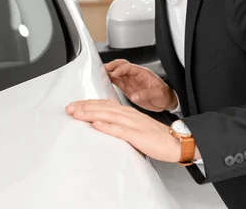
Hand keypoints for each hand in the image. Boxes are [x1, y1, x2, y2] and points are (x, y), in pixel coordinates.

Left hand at [65, 99, 180, 162]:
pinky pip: (120, 130)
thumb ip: (120, 122)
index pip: (103, 104)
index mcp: (127, 112)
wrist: (176, 141)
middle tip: (69, 108)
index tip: (73, 105)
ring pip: (108, 115)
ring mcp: (133, 124)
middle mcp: (128, 115)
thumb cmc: (156, 136)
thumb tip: (103, 121)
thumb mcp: (135, 125)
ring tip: (77, 113)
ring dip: (91, 113)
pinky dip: (107, 126)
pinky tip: (96, 125)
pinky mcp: (137, 135)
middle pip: (102, 107)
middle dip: (84, 107)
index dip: (87, 104)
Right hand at [104, 59, 176, 111]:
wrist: (165, 102)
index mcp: (142, 73)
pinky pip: (117, 82)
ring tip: (101, 75)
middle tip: (103, 69)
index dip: (119, 69)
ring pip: (116, 73)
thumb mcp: (158, 94)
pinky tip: (105, 82)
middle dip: (111, 66)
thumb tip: (135, 96)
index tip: (113, 74)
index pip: (128, 67)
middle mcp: (134, 75)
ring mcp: (130, 81)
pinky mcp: (127, 88)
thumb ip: (146, 94)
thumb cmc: (164, 95)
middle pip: (120, 66)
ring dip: (109, 73)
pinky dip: (110, 81)